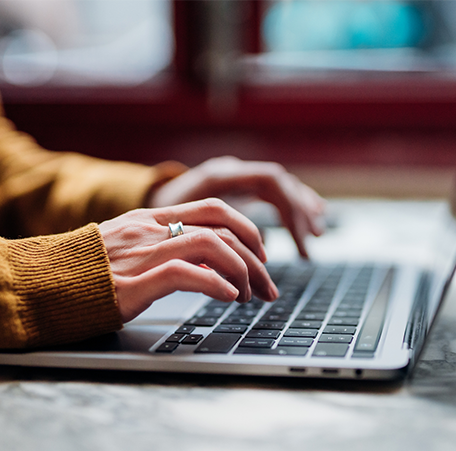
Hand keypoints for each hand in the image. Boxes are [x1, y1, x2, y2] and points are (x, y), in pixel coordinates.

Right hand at [99, 198, 279, 322]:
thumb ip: (162, 246)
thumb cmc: (82, 272)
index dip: (247, 230)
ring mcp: (143, 253)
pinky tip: (228, 298)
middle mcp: (151, 230)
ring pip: (213, 246)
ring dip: (242, 272)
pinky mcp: (133, 282)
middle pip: (223, 226)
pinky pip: (187, 274)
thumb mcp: (125, 248)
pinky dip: (216, 285)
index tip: (260, 257)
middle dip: (256, 256)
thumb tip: (205, 263)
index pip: (215, 209)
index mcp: (151, 219)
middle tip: (267, 285)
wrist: (37, 283)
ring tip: (249, 296)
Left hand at [148, 156, 326, 257]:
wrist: (138, 201)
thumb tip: (234, 274)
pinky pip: (272, 192)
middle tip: (311, 245)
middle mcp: (230, 171)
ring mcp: (234, 177)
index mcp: (218, 176)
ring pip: (278, 186)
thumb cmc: (152, 222)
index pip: (269, 181)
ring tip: (317, 233)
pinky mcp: (235, 188)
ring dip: (300, 209)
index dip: (288, 211)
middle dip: (299, 215)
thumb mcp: (175, 232)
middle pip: (279, 184)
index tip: (297, 242)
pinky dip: (290, 206)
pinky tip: (308, 218)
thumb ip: (205, 245)